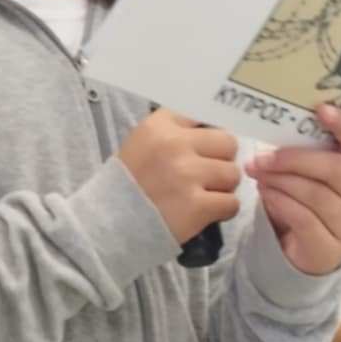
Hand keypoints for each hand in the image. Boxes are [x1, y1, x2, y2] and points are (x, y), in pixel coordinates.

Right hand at [118, 110, 241, 244]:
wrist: (107, 223)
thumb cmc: (127, 182)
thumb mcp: (143, 143)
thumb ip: (175, 131)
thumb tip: (215, 132)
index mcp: (160, 125)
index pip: (206, 117)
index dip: (207, 136)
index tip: (200, 150)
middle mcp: (174, 145)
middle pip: (228, 144)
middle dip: (220, 160)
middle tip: (205, 176)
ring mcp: (187, 176)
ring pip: (232, 174)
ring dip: (222, 187)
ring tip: (202, 195)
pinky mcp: (196, 206)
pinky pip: (232, 203)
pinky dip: (222, 211)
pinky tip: (204, 213)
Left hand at [245, 104, 340, 274]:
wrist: (306, 258)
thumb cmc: (308, 210)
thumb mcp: (310, 181)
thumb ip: (306, 158)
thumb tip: (280, 127)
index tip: (321, 109)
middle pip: (335, 169)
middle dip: (295, 159)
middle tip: (262, 157)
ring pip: (317, 195)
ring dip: (282, 181)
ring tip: (258, 175)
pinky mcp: (332, 250)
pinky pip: (304, 220)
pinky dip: (281, 203)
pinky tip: (265, 195)